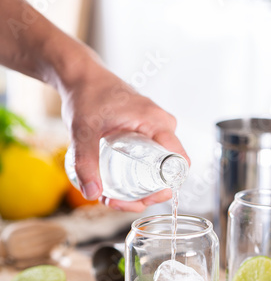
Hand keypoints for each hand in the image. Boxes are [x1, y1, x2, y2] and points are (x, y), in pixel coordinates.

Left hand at [60, 58, 188, 211]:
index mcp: (157, 123)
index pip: (180, 162)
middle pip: (168, 173)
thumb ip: (86, 161)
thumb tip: (93, 194)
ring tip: (112, 198)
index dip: (166, 187)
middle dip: (146, 196)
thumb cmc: (87, 95)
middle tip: (118, 203)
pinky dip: (136, 179)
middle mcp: (162, 128)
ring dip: (140, 191)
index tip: (142, 199)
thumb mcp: (83, 131)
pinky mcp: (146, 135)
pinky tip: (115, 189)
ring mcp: (155, 132)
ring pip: (158, 171)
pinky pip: (150, 162)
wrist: (81, 77)